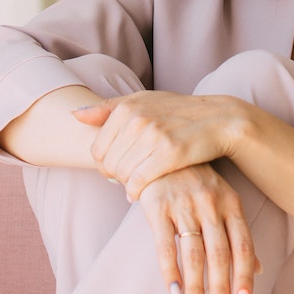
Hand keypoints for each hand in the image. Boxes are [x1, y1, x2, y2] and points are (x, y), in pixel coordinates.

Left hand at [73, 89, 250, 199]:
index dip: (104, 165)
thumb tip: (74, 115)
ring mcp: (153, 136)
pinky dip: (137, 192)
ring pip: (123, 175)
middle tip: (128, 179)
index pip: (97, 149)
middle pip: (108, 164)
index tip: (117, 169)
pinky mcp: (169, 154)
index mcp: (126, 107)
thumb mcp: (143, 101)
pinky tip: (143, 192)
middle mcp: (137, 120)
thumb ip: (108, 108)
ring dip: (127, 185)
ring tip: (138, 182)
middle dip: (115, 176)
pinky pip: (139, 182)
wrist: (218, 119)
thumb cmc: (178, 112)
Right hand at [136, 168, 259, 293]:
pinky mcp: (156, 205)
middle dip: (220, 289)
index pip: (242, 246)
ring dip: (196, 286)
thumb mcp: (223, 200)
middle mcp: (210, 203)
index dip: (244, 277)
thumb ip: (238, 233)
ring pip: (193, 254)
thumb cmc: (196, 181)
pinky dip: (170, 272)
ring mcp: (183, 203)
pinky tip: (174, 292)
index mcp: (231, 202)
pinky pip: (164, 245)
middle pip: (219, 255)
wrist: (159, 149)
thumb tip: (258, 269)